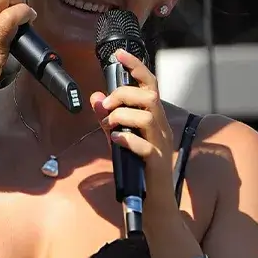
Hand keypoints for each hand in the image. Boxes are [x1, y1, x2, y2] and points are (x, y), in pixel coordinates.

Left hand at [89, 49, 178, 220]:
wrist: (152, 203)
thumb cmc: (137, 168)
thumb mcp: (119, 138)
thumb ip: (109, 118)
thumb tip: (95, 97)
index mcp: (154, 118)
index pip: (150, 85)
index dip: (136, 67)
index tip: (119, 55)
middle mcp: (161, 128)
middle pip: (149, 97)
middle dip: (123, 95)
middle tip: (106, 107)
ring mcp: (162, 145)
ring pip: (147, 117)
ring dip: (122, 117)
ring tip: (109, 126)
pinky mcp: (157, 163)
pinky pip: (144, 146)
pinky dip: (127, 140)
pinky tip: (116, 141)